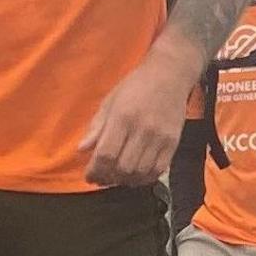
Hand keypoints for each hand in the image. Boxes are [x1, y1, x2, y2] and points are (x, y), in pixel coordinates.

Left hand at [83, 57, 194, 188]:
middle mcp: (142, 129)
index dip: (95, 170)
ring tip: (117, 178)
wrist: (170, 74)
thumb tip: (81, 150)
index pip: (106, 154)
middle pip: (123, 167)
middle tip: (101, 179)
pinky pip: (158, 170)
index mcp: (122, 117)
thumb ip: (97, 127)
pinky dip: (145, 178)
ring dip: (125, 181)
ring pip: (140, 172)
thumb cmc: (136, 86)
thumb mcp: (110, 101)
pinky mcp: (174, 142)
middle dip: (108, 178)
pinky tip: (136, 175)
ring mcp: (160, 137)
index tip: (89, 176)